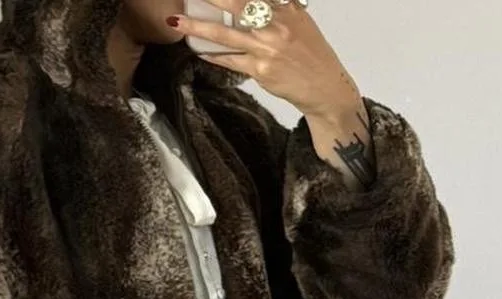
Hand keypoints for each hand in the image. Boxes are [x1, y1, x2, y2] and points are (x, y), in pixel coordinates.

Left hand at [170, 2, 361, 122]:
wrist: (324, 87)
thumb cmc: (311, 55)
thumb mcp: (301, 22)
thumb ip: (282, 7)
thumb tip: (264, 0)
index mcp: (287, 9)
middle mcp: (276, 26)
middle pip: (237, 4)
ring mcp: (266, 49)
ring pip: (225, 35)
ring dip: (198, 29)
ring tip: (177, 23)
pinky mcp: (260, 70)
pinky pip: (230, 61)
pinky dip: (214, 56)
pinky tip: (199, 51)